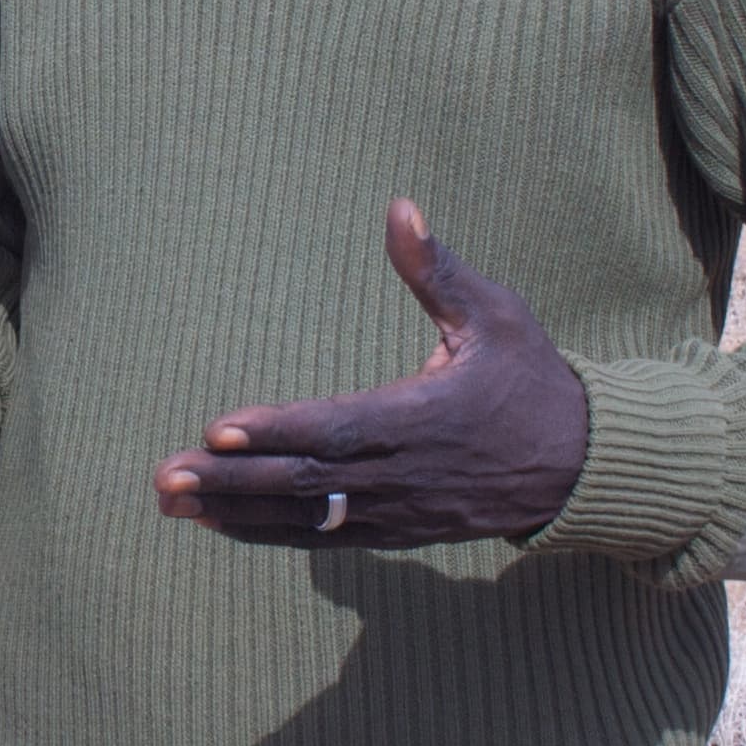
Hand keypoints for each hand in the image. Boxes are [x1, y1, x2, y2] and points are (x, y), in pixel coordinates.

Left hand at [153, 199, 586, 547]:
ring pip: (305, 518)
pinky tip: (216, 522)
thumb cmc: (532, 378)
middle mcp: (405, 473)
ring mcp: (398, 511)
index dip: (278, 431)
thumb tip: (400, 206)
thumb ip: (438, 269)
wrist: (580, 467)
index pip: (339, 428)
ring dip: (234, 512)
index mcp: (426, 416)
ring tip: (170, 501)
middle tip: (165, 475)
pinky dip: (266, 532)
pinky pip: (322, 538)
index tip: (218, 425)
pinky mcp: (395, 532)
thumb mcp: (496, 315)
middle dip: (232, 480)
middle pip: (306, 483)